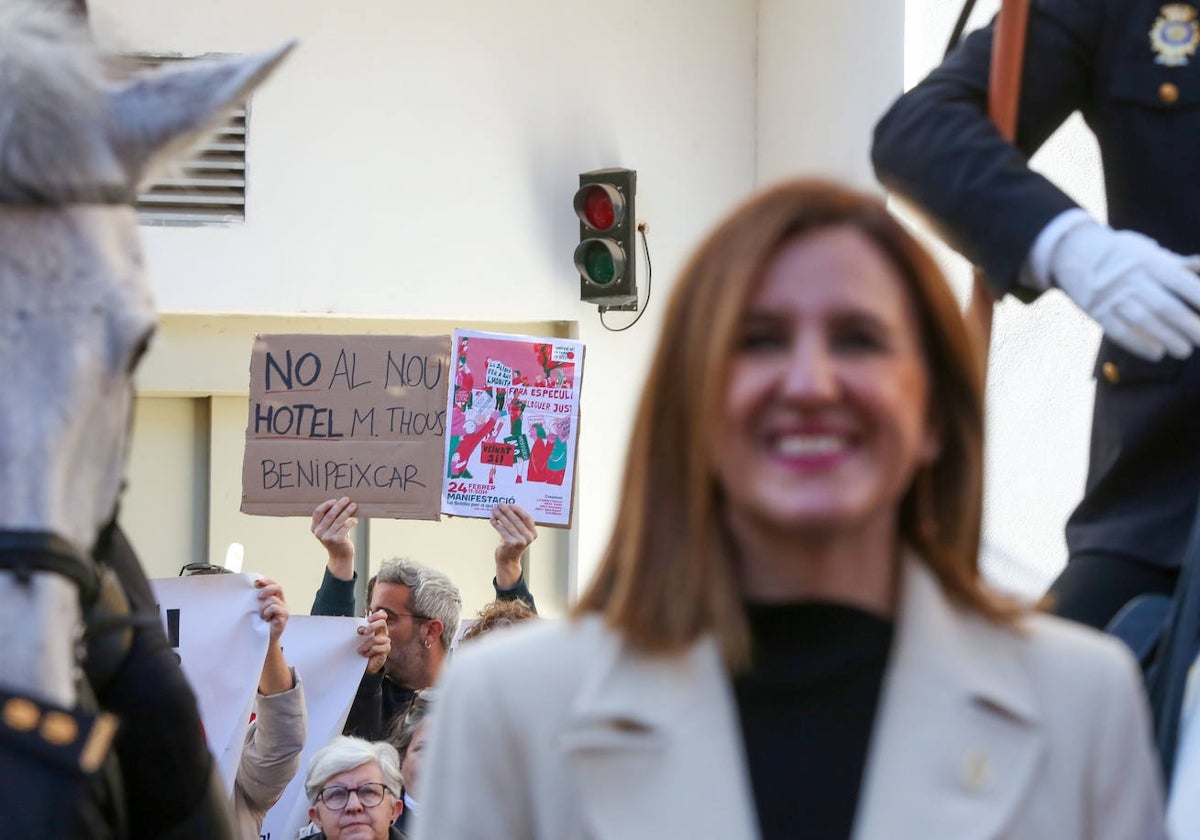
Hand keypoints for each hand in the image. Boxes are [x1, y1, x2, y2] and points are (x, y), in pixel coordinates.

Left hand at [254, 577, 288, 644]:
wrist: (264, 641)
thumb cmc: (260, 625)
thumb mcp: (257, 610)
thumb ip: (257, 600)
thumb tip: (249, 591)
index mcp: (275, 598)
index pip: (274, 584)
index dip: (267, 581)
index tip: (257, 582)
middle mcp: (282, 602)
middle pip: (278, 588)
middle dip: (267, 589)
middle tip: (259, 597)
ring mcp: (284, 609)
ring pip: (273, 600)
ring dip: (264, 607)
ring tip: (261, 616)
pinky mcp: (284, 617)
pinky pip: (275, 608)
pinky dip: (267, 612)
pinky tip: (265, 619)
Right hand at [312, 497, 357, 578]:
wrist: (340, 556)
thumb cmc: (336, 538)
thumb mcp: (328, 529)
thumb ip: (329, 519)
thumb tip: (339, 502)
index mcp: (314, 528)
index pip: (317, 512)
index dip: (326, 505)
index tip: (335, 500)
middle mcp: (319, 532)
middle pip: (329, 515)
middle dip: (339, 505)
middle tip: (347, 499)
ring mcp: (327, 537)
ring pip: (339, 520)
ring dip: (347, 511)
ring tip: (354, 506)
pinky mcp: (336, 540)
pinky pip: (345, 527)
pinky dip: (351, 522)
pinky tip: (355, 520)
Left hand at [358, 609, 389, 673]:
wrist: (365, 663)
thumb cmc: (362, 649)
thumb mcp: (359, 639)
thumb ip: (360, 632)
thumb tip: (359, 629)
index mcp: (377, 627)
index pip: (383, 616)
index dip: (377, 615)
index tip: (368, 620)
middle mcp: (383, 632)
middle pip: (382, 623)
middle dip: (372, 626)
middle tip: (363, 632)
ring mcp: (385, 641)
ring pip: (376, 638)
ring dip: (366, 645)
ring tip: (360, 650)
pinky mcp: (385, 650)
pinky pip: (377, 648)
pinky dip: (369, 652)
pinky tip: (365, 654)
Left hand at [491, 503, 536, 588]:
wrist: (508, 561)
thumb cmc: (513, 544)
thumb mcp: (520, 535)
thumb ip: (519, 524)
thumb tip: (509, 507)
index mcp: (533, 534)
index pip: (527, 517)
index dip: (518, 509)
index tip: (511, 504)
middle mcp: (528, 538)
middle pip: (516, 519)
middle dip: (507, 510)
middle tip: (500, 504)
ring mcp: (519, 541)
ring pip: (508, 524)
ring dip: (500, 515)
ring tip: (494, 510)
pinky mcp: (510, 543)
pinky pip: (502, 530)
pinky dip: (496, 524)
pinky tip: (492, 519)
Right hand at [1050, 219, 1199, 360]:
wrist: (1073, 250)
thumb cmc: (1121, 254)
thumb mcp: (1149, 251)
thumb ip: (1179, 264)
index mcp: (1149, 261)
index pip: (1181, 283)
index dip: (1198, 298)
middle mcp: (1131, 278)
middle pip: (1164, 306)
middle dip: (1188, 326)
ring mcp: (1111, 295)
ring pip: (1143, 321)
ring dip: (1166, 338)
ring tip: (1184, 351)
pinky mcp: (1095, 310)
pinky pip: (1119, 331)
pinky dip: (1139, 344)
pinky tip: (1156, 353)